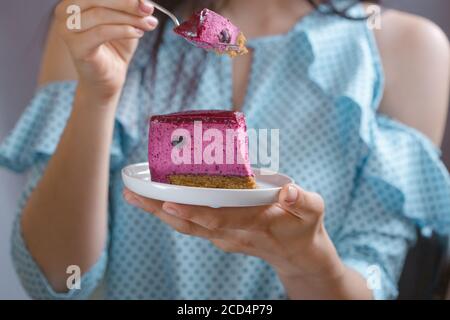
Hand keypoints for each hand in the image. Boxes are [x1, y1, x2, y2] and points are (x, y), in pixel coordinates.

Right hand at [54, 0, 158, 96]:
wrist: (110, 76)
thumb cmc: (117, 45)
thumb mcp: (127, 20)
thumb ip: (132, 8)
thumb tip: (146, 2)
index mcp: (76, 0)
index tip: (147, 2)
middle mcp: (65, 10)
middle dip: (127, 3)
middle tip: (149, 9)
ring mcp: (67, 29)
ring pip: (100, 14)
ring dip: (129, 18)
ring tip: (148, 24)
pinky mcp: (76, 47)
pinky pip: (101, 32)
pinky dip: (123, 31)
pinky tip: (138, 33)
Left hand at [123, 184, 344, 281]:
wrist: (297, 255)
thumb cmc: (304, 227)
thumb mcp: (314, 210)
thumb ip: (303, 201)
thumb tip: (288, 193)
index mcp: (255, 224)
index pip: (220, 220)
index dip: (194, 213)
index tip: (169, 204)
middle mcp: (233, 234)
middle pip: (192, 224)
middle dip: (161, 210)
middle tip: (132, 194)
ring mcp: (224, 237)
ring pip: (187, 227)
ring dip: (159, 213)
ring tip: (133, 196)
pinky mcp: (220, 235)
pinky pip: (192, 226)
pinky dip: (172, 214)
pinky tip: (156, 200)